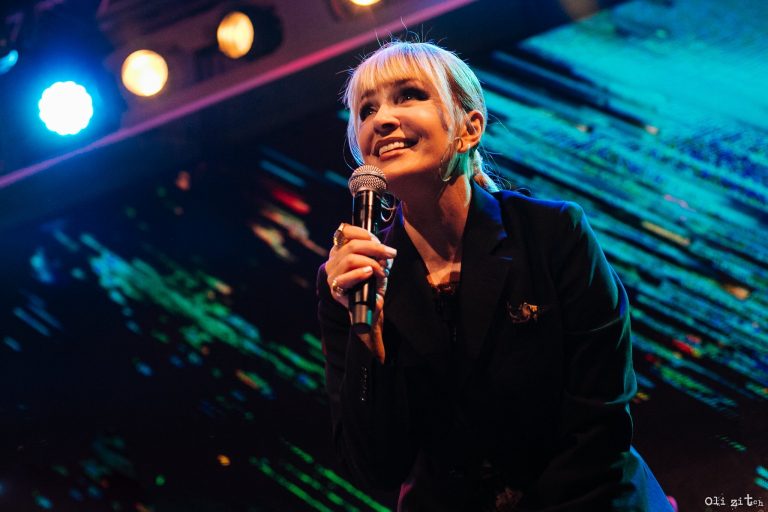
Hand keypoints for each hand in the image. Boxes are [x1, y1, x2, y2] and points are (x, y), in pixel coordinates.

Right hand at [326, 223, 395, 361]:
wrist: (371, 309)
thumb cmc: (373, 285)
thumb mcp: (378, 264)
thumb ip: (379, 254)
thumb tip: (384, 249)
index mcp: (340, 252)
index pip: (343, 232)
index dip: (361, 232)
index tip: (377, 239)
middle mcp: (332, 261)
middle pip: (350, 245)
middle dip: (374, 247)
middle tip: (391, 252)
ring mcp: (332, 276)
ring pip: (349, 259)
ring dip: (370, 261)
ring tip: (382, 270)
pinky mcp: (335, 290)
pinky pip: (344, 278)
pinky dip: (359, 273)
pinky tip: (370, 273)